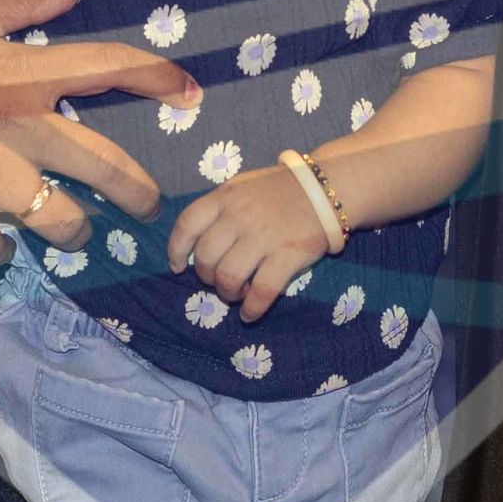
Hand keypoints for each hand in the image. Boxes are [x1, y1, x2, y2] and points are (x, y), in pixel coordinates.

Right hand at [0, 0, 195, 263]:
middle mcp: (16, 126)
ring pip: (61, 222)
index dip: (160, 78)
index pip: (110, 68)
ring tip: (64, 225)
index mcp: (20, 70)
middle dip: (139, 192)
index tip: (192, 93)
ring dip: (68, 228)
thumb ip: (20, 3)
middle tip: (150, 205)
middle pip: (107, 168)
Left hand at [168, 165, 336, 320]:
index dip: (176, 250)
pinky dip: (252, 309)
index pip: (187, 225)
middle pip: (205, 257)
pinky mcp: (288, 254)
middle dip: (206, 278)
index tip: (178, 267)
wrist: (325, 188)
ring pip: (228, 277)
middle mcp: (239, 216)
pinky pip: (262, 290)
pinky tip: (250, 314)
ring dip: (228, 294)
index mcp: (225, 196)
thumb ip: (219, 209)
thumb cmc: (279, 190)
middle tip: (219, 281)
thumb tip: (194, 243)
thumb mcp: (242, 187)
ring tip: (237, 295)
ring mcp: (264, 235)